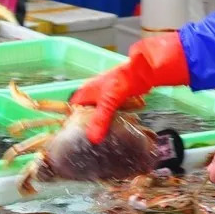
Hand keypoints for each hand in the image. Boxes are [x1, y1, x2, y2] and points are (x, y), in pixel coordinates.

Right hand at [69, 32, 189, 143]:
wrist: (143, 71)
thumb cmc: (123, 79)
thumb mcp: (109, 100)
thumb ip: (100, 119)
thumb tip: (93, 138)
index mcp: (86, 91)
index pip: (72, 108)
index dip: (71, 121)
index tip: (73, 135)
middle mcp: (93, 94)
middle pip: (84, 112)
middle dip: (85, 125)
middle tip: (86, 142)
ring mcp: (105, 97)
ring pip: (97, 113)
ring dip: (98, 124)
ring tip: (98, 140)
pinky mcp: (116, 100)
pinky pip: (109, 113)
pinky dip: (110, 121)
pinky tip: (112, 131)